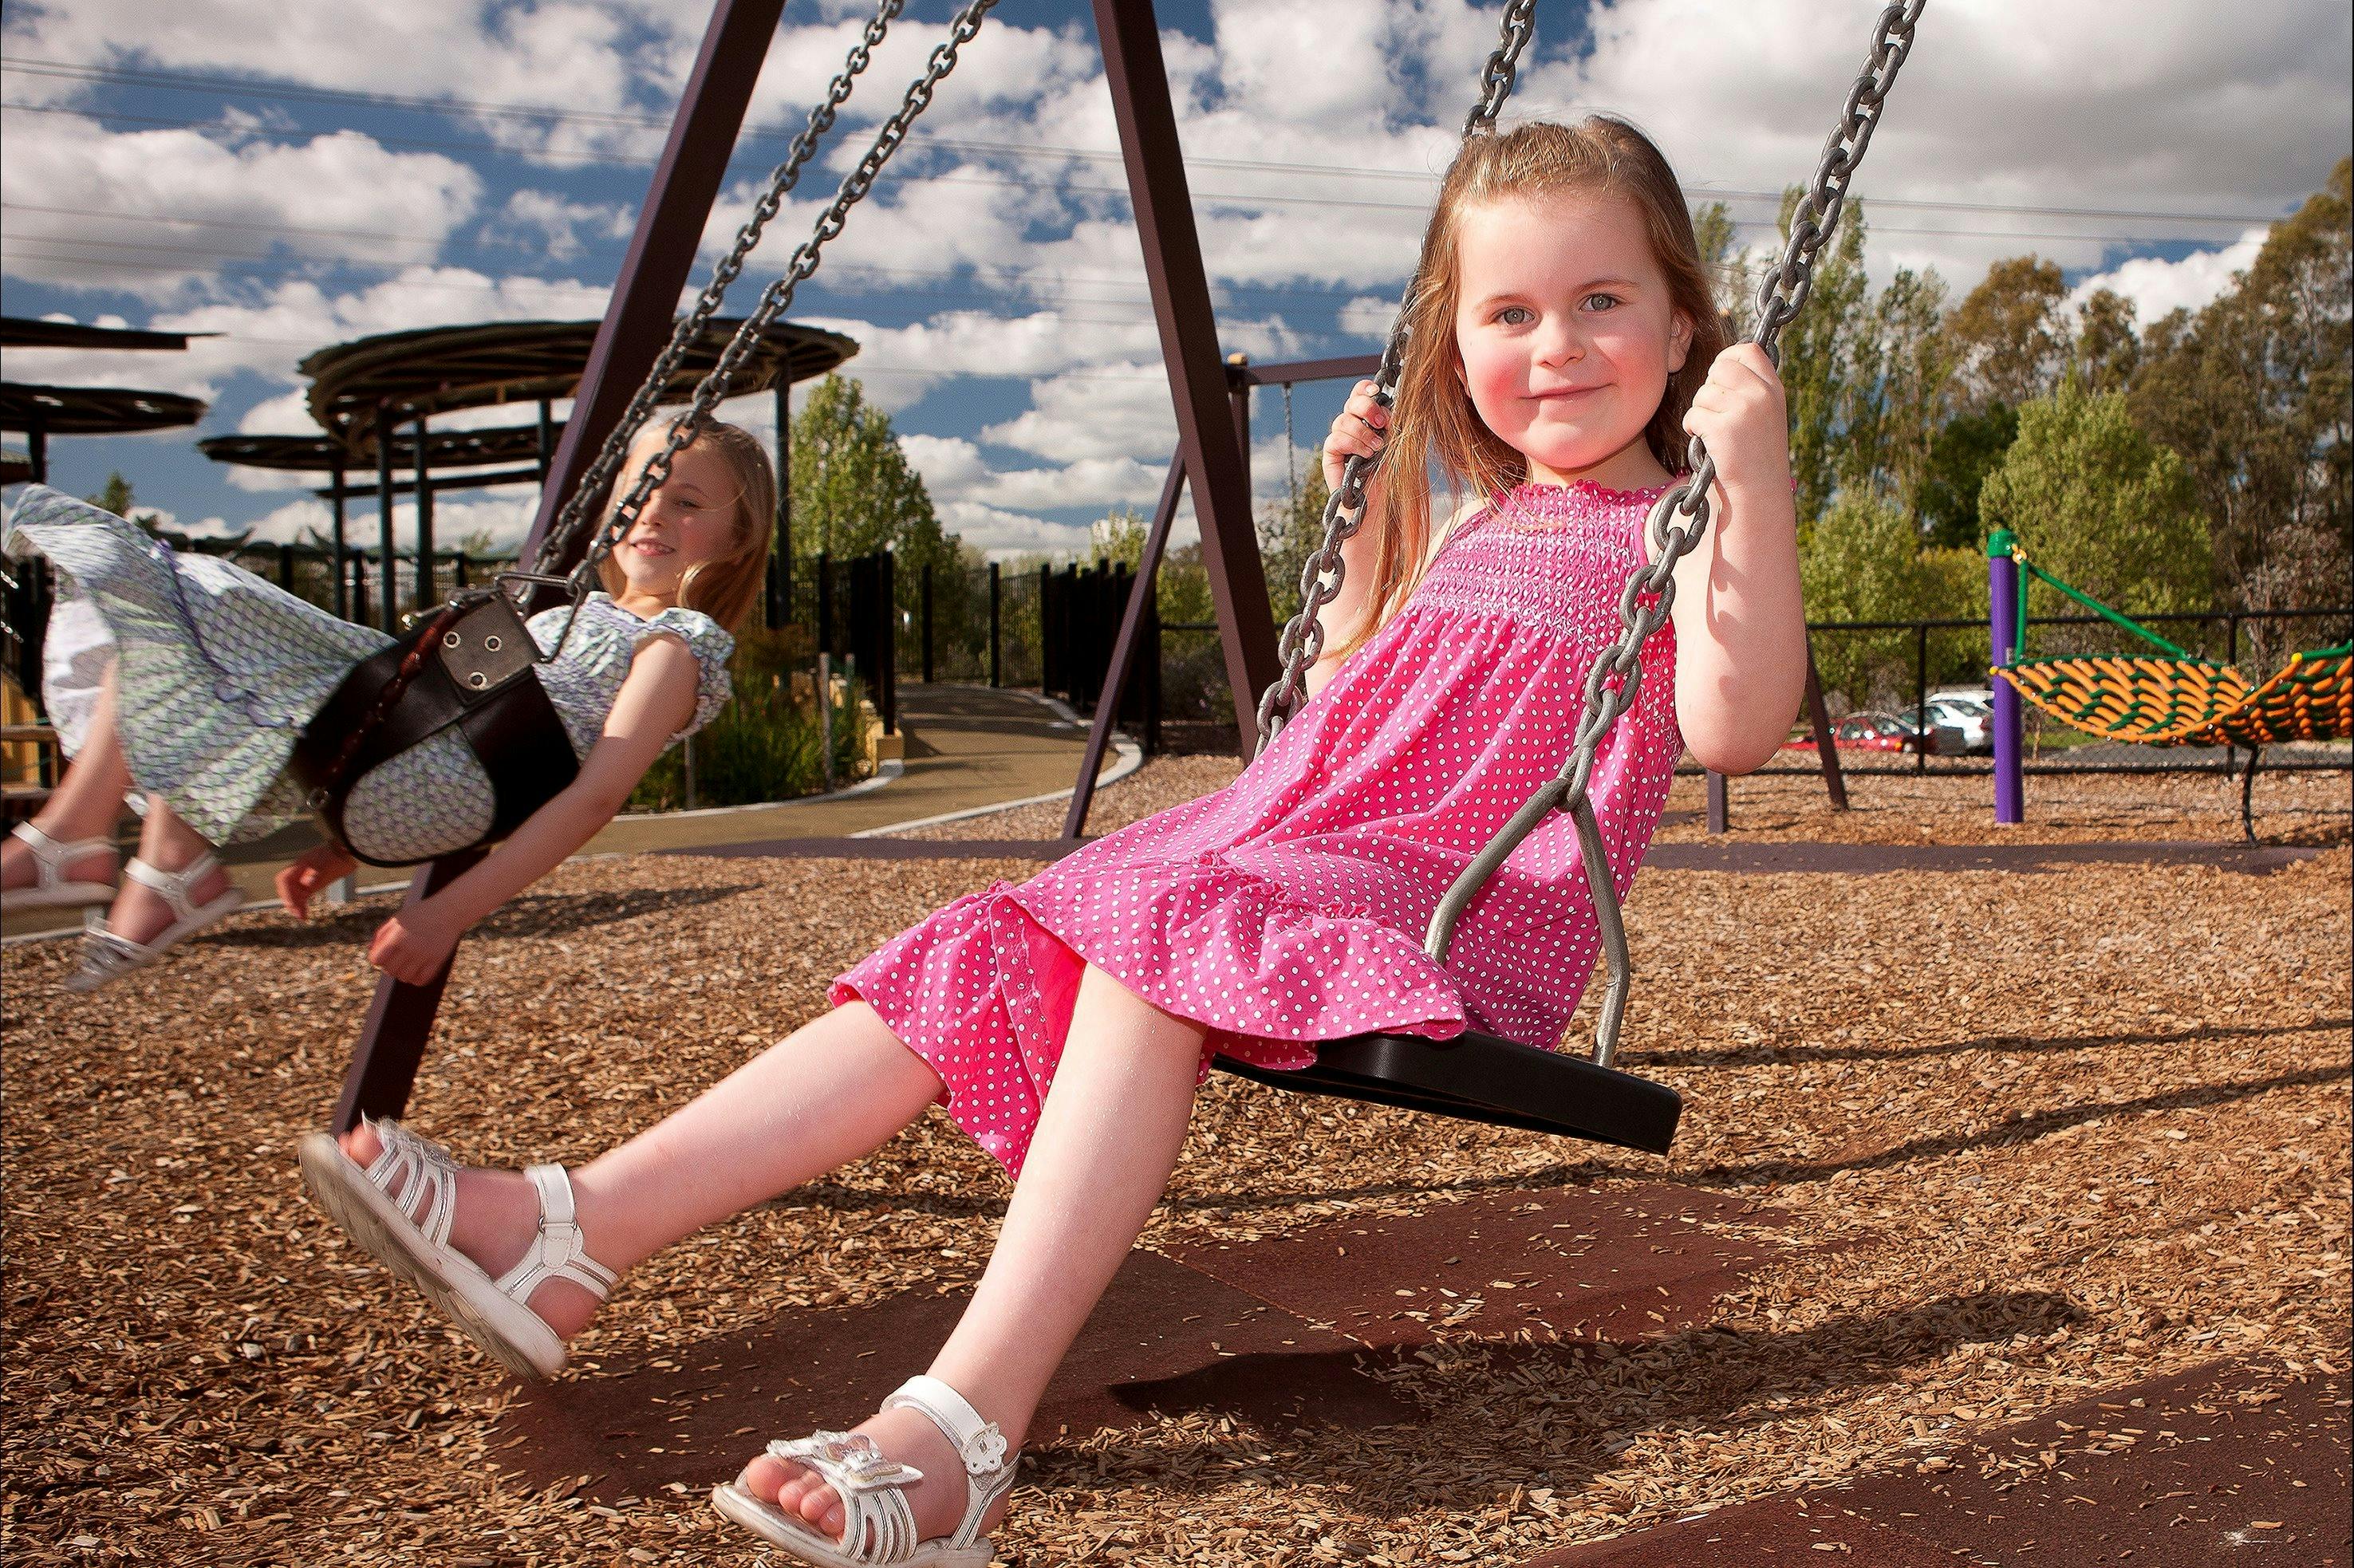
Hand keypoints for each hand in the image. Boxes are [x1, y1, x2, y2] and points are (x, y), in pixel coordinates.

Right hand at [276, 843, 357, 919]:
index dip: (287, 893)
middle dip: (290, 900)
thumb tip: (308, 885)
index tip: (293, 905)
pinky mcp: (311, 883)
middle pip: (286, 888)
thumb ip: (317, 875)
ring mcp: (304, 877)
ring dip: (294, 905)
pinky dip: (301, 905)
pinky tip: (304, 914)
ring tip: (301, 916)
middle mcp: (298, 872)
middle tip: (298, 913)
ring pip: (292, 893)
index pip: (285, 880)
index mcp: (299, 865)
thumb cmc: (337, 855)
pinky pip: (301, 896)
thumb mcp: (328, 865)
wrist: (347, 852)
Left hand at [368, 902, 461, 985]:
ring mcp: (424, 954)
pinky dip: (416, 979)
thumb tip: (370, 950)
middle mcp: (410, 946)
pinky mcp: (437, 960)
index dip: (377, 958)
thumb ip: (381, 934)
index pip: (377, 959)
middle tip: (396, 959)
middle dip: (389, 966)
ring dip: (402, 973)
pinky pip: (422, 980)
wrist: (449, 910)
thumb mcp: (397, 919)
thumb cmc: (419, 914)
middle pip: (389, 970)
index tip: (383, 954)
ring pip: (404, 977)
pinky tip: (417, 969)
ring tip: (407, 964)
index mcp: (397, 935)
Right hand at [1321, 380, 1389, 491]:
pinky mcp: (1331, 456)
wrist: (1382, 505)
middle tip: (1381, 422)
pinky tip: (1365, 456)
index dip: (1365, 389)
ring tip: (1377, 449)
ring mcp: (1341, 441)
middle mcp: (1353, 427)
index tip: (1377, 391)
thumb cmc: (1393, 477)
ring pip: (1342, 420)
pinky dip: (1352, 444)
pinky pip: (1335, 439)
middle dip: (1366, 407)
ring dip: (1362, 432)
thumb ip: (1395, 422)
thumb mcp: (1400, 444)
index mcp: (1370, 420)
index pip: (1361, 394)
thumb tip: (1390, 405)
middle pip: (1351, 402)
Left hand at [1681, 344, 1790, 501]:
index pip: (1748, 350)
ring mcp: (1743, 411)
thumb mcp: (1766, 414)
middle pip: (1720, 367)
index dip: (1728, 358)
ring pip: (1702, 393)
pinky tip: (1707, 443)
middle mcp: (1761, 395)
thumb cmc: (1756, 455)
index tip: (1721, 377)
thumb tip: (1722, 364)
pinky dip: (1692, 429)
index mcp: (1773, 389)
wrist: (1760, 492)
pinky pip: (1692, 415)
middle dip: (1710, 386)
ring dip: (1700, 411)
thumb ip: (1751, 388)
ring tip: (1714, 432)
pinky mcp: (1723, 429)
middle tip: (1714, 410)